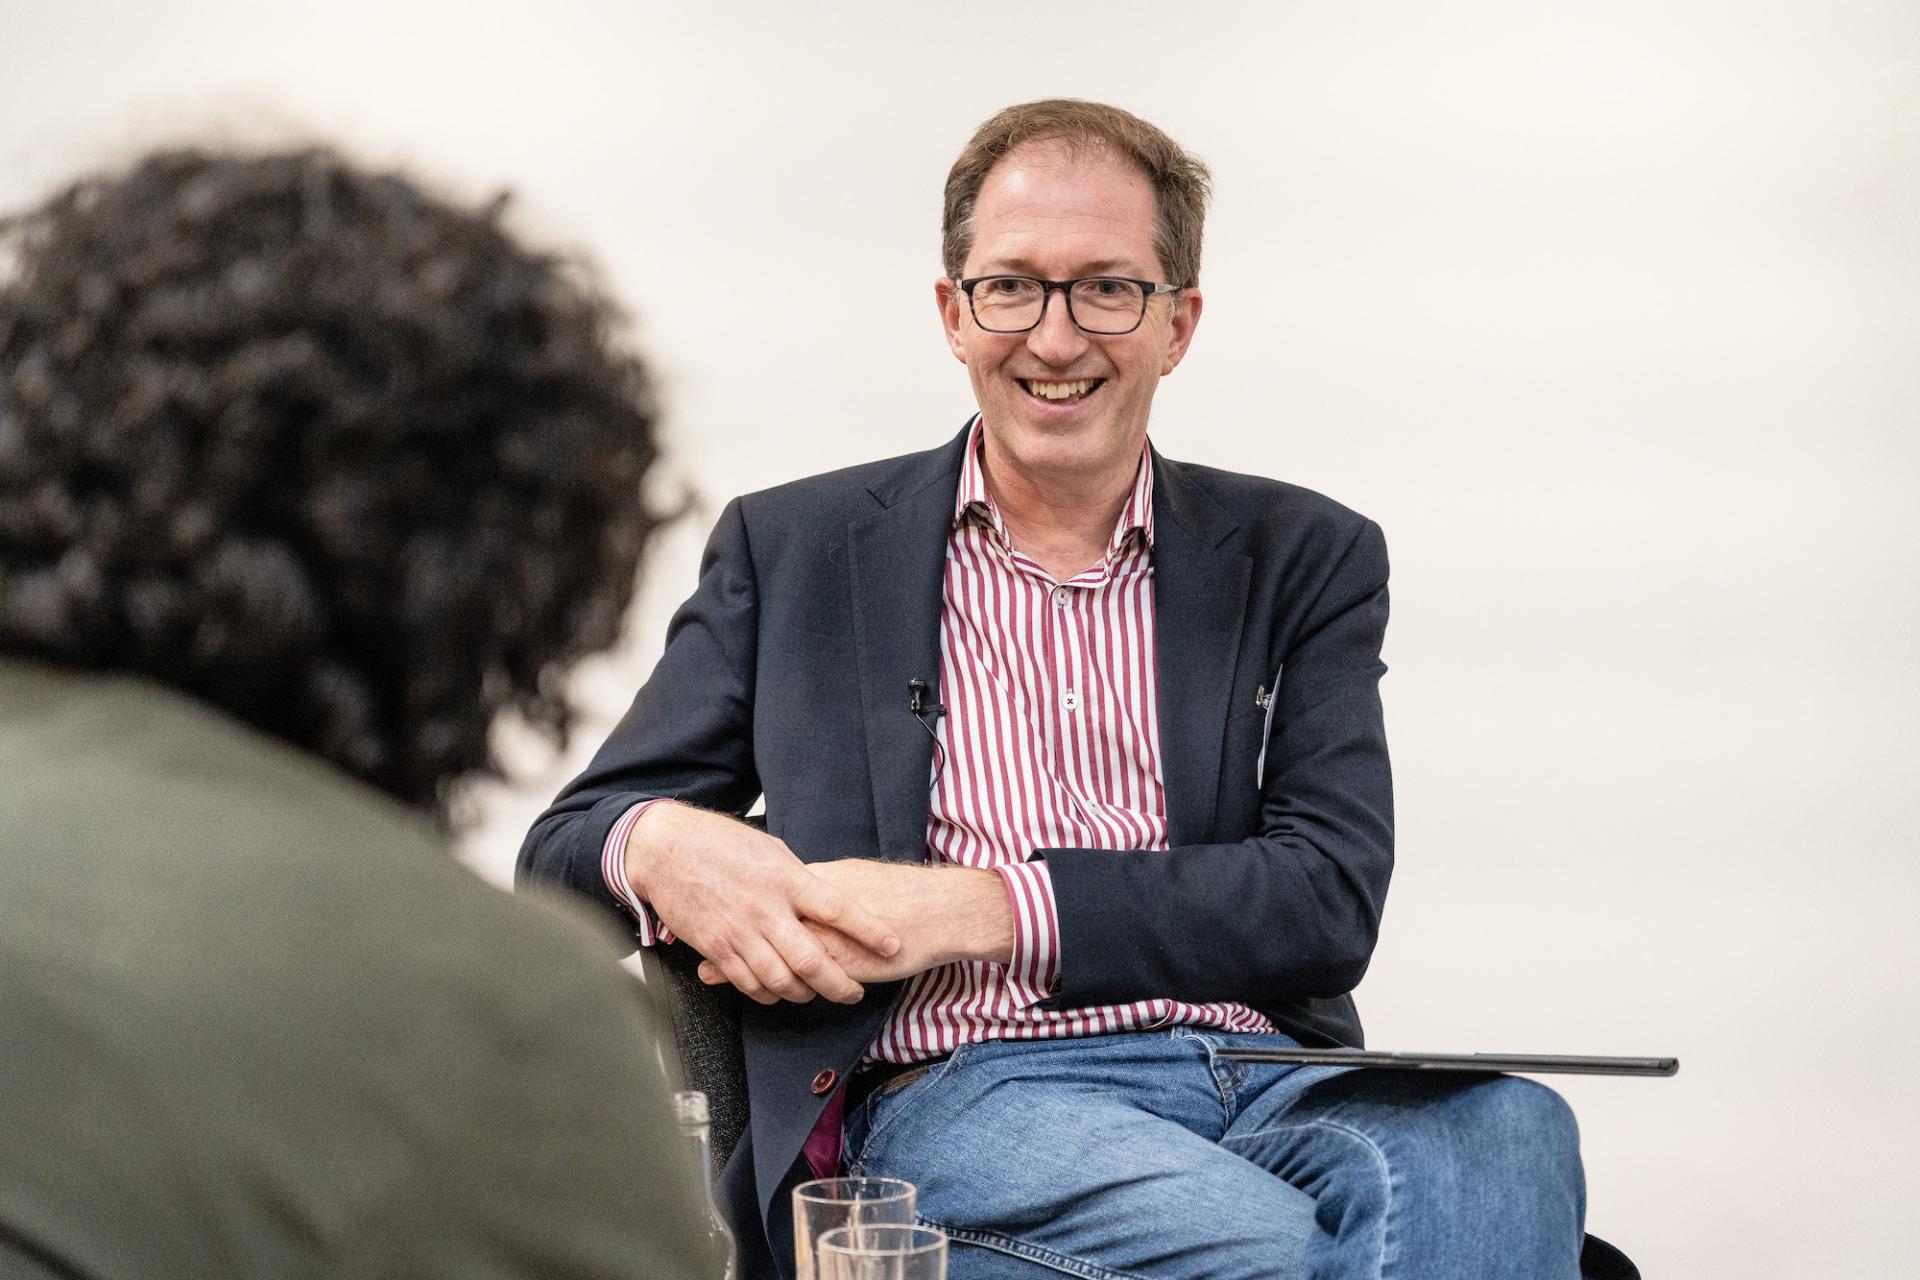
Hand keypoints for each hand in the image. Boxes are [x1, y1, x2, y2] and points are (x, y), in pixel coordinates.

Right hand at [626, 805, 900, 1005]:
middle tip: (854, 993)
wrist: (667, 849)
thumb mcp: (772, 850)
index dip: (869, 931)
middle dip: (839, 984)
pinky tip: (778, 992)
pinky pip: (748, 984)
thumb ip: (799, 880)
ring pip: (781, 980)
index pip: (838, 910)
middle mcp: (766, 909)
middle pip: (812, 959)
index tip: (892, 945)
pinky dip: (768, 994)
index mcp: (786, 879)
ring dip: (803, 993)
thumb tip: (825, 898)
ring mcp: (739, 932)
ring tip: (816, 993)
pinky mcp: (715, 949)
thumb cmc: (721, 844)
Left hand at [694, 859, 1013, 988]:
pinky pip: (791, 972)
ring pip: (765, 946)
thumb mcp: (855, 881)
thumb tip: (805, 883)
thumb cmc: (901, 897)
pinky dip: (766, 981)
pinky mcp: (835, 958)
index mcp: (815, 879)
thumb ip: (825, 886)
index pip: (764, 887)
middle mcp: (811, 903)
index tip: (707, 899)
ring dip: (733, 960)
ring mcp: (820, 931)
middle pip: (752, 915)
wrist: (937, 911)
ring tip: (707, 968)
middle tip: (690, 936)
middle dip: (719, 929)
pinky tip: (747, 989)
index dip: (734, 897)